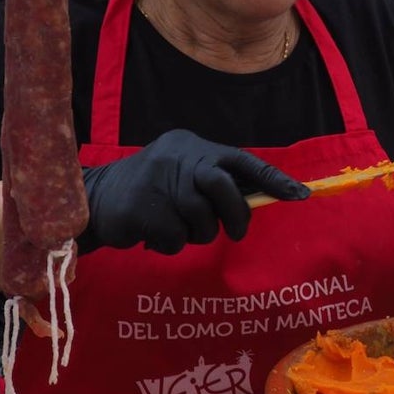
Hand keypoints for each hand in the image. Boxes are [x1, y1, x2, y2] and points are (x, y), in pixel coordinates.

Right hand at [78, 129, 308, 254]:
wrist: (92, 200)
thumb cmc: (150, 191)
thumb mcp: (182, 174)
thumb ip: (215, 183)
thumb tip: (260, 200)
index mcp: (193, 147)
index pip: (242, 160)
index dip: (273, 179)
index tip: (301, 194)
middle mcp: (177, 157)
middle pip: (223, 186)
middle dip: (235, 214)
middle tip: (236, 232)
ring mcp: (157, 181)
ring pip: (201, 219)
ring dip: (197, 234)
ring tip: (178, 230)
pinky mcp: (141, 209)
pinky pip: (175, 238)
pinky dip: (171, 246)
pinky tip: (154, 237)